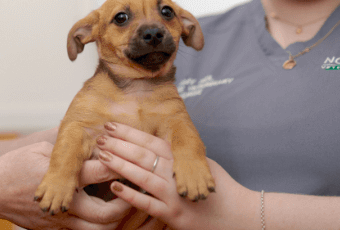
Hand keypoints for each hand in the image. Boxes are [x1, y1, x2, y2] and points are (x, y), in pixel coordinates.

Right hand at [0, 141, 130, 229]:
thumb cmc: (15, 166)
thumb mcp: (43, 150)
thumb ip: (68, 151)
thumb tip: (90, 140)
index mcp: (62, 179)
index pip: (102, 172)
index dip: (121, 164)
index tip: (134, 158)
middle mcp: (64, 205)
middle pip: (107, 213)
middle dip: (126, 202)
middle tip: (136, 188)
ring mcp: (60, 221)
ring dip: (116, 220)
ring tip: (127, 205)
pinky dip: (100, 225)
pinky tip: (108, 213)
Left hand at [95, 123, 257, 229]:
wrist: (240, 215)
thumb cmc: (220, 189)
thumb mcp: (200, 165)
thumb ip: (178, 156)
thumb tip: (155, 144)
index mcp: (182, 159)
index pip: (151, 141)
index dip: (129, 132)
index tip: (110, 125)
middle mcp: (177, 174)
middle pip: (144, 155)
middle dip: (119, 145)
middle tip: (99, 137)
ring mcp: (175, 195)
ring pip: (143, 176)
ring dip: (121, 164)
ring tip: (102, 156)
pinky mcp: (174, 215)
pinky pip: (148, 203)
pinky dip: (131, 194)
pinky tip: (115, 186)